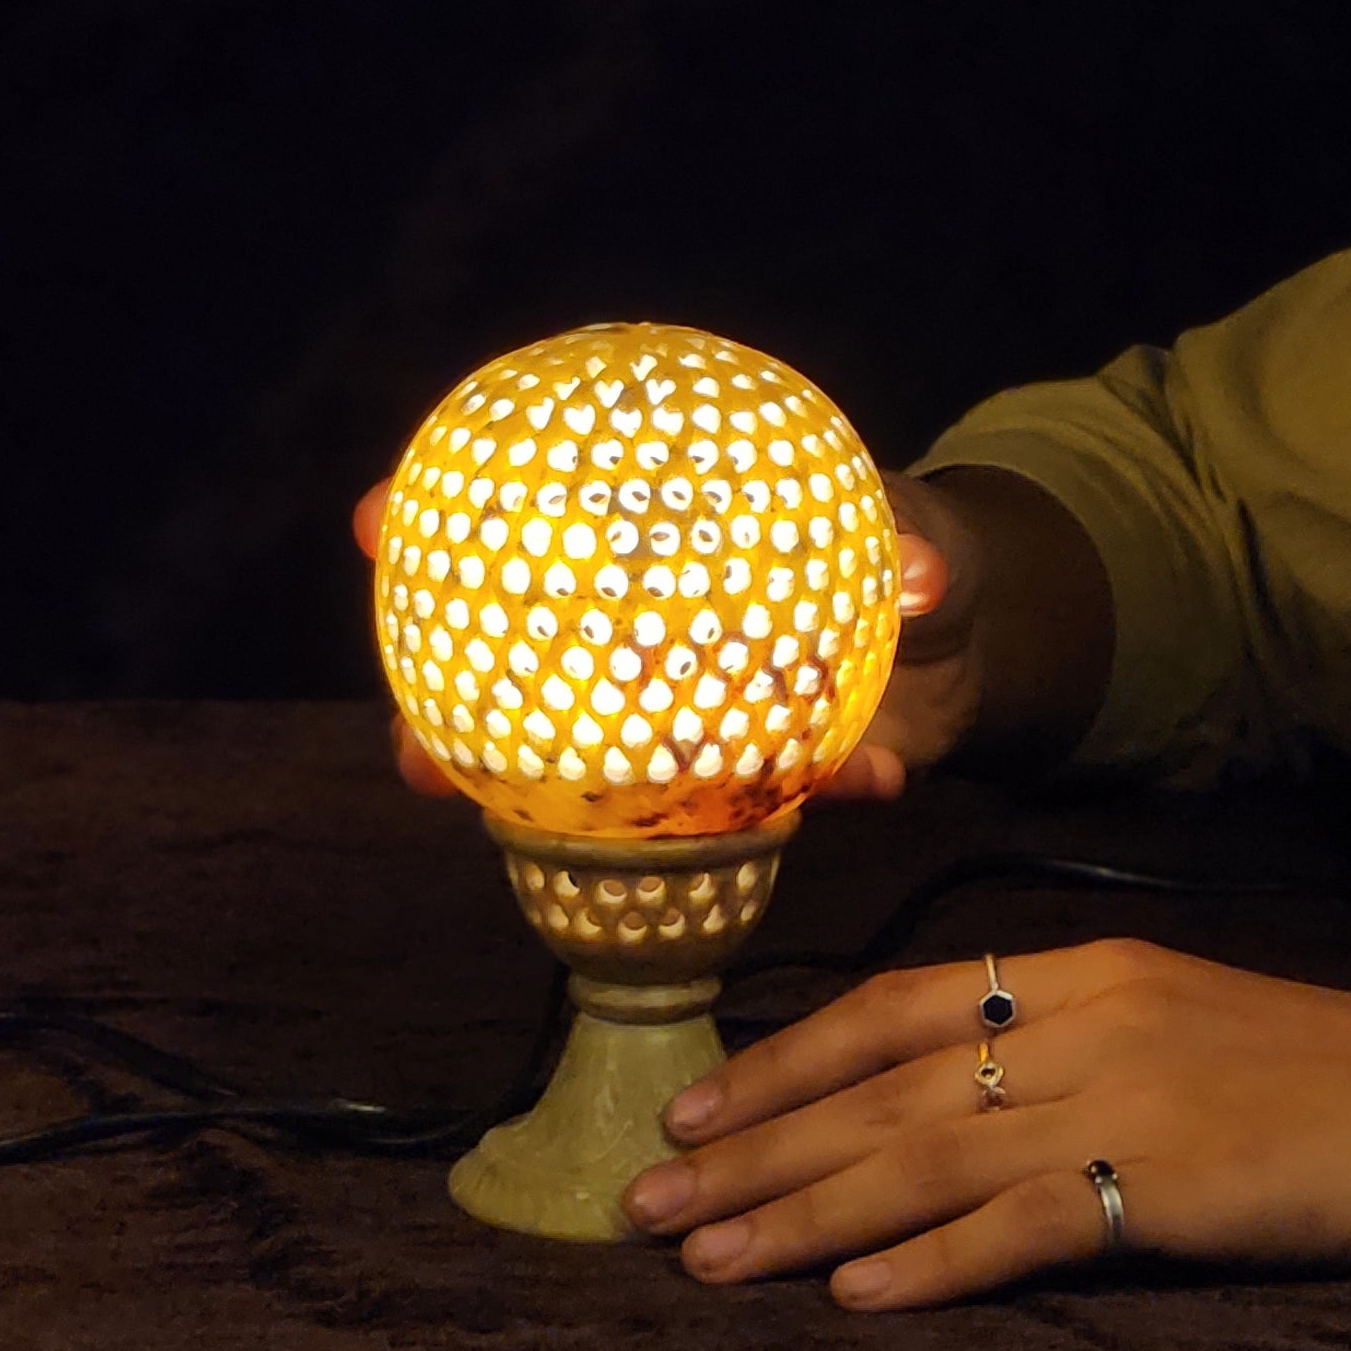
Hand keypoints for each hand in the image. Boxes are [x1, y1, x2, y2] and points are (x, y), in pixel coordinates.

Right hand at [350, 469, 964, 803]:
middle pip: (530, 678)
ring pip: (605, 775)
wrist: (976, 639)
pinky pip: (766, 816)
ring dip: (569, 813)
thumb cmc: (920, 550)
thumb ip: (921, 545)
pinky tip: (852, 787)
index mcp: (675, 549)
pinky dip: (804, 810)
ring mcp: (700, 721)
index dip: (440, 523)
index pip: (541, 530)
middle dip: (449, 718)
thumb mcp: (924, 531)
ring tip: (581, 830)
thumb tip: (923, 572)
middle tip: (413, 757)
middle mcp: (662, 640)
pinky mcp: (768, 785)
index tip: (373, 521)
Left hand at [616, 939, 1350, 1309]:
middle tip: (640, 1201)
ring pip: (923, 1156)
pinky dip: (933, 1265)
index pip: (896, 1005)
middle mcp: (1090, 1016)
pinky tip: (854, 1301)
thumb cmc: (1336, 1085)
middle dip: (754, 1146)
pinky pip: (1025, 1226)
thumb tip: (969, 1105)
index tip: (697, 1106)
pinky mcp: (1171, 1182)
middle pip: (882, 1086)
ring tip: (702, 1261)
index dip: (786, 1057)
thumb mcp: (1192, 1031)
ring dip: (800, 1213)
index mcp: (1090, 969)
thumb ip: (1081, 1052)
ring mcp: (1128, 1095)